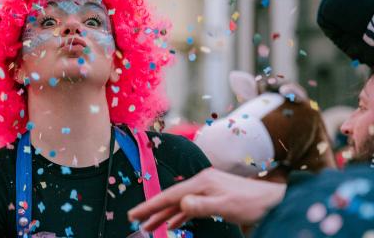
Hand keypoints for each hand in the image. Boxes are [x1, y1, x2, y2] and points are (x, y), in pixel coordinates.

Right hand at [128, 168, 285, 230]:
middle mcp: (201, 182)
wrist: (274, 201)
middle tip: (135, 221)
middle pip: (171, 198)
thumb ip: (202, 206)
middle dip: (153, 210)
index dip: (150, 205)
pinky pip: (190, 206)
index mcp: (201, 182)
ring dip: (164, 215)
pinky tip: (172, 224)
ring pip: (179, 203)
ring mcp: (207, 188)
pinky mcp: (213, 196)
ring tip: (149, 227)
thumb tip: (181, 204)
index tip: (134, 214)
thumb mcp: (226, 206)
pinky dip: (179, 216)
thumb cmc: (252, 204)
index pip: (170, 195)